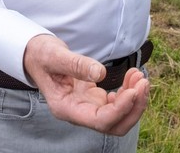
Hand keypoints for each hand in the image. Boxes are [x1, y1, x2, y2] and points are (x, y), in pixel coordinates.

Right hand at [23, 35, 149, 135]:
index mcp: (66, 108)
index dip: (120, 109)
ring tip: (139, 76)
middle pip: (114, 125)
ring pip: (119, 117)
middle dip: (133, 108)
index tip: (133, 90)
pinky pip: (117, 103)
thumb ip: (76, 64)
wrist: (35, 54)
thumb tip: (101, 72)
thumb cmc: (41, 55)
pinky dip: (129, 91)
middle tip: (143, 82)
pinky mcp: (94, 98)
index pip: (99, 120)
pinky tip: (132, 76)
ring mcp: (87, 107)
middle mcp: (79, 113)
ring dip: (135, 99)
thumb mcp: (54, 55)